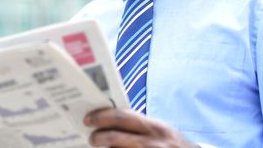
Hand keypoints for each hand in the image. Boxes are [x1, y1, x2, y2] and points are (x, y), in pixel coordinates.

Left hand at [84, 108, 199, 147]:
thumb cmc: (172, 146)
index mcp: (155, 128)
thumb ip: (140, 126)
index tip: (89, 119)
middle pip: (116, 137)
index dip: (103, 117)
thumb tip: (110, 121)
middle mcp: (154, 142)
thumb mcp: (161, 132)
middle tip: (91, 138)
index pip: (123, 117)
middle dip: (99, 137)